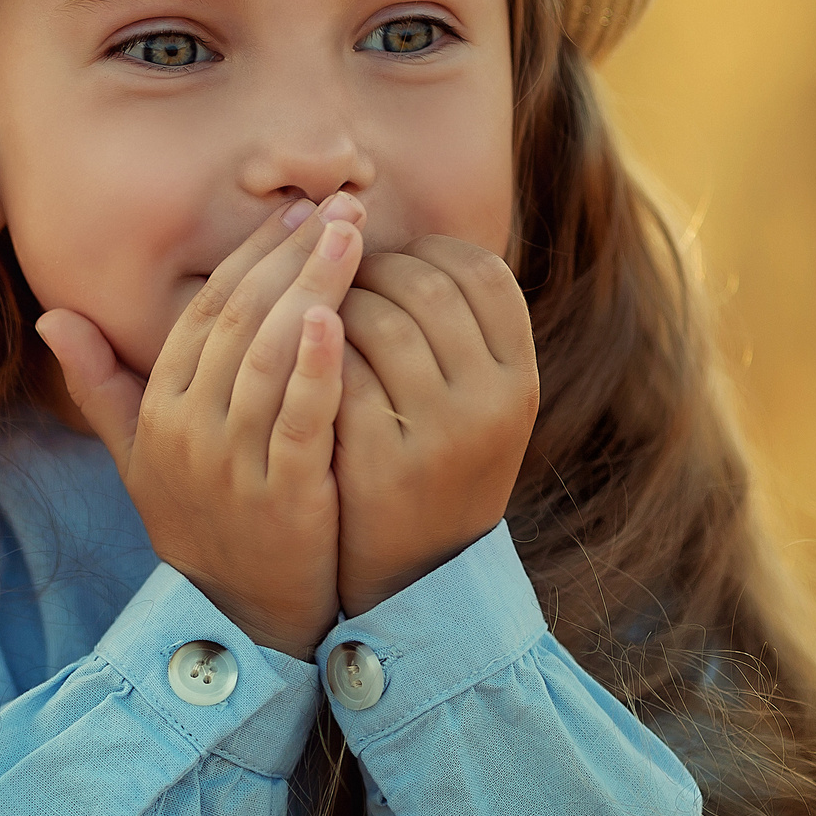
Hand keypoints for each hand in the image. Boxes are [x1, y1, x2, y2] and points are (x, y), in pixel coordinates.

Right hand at [37, 195, 365, 655]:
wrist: (238, 620)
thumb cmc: (197, 524)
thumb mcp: (140, 456)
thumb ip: (101, 384)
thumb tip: (50, 317)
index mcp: (159, 409)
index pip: (203, 312)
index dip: (249, 255)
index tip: (297, 211)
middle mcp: (186, 430)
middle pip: (237, 321)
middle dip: (289, 254)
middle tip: (338, 203)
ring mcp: (232, 464)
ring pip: (267, 358)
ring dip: (310, 288)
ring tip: (354, 238)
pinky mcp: (281, 497)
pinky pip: (296, 421)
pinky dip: (314, 368)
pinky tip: (338, 319)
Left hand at [333, 236, 539, 615]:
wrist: (415, 575)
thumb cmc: (436, 464)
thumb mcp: (477, 402)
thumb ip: (457, 331)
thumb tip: (398, 240)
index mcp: (521, 377)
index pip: (482, 272)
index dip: (428, 252)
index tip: (390, 257)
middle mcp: (492, 401)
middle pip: (426, 287)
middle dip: (371, 269)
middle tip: (336, 274)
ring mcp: (440, 433)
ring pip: (379, 322)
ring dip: (336, 300)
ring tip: (313, 305)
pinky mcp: (382, 461)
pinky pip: (340, 373)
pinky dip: (313, 348)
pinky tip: (295, 346)